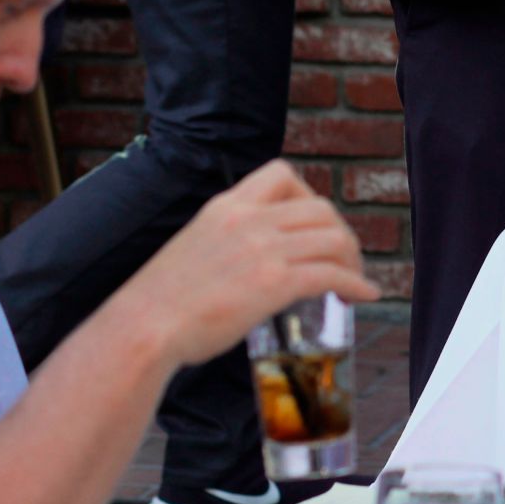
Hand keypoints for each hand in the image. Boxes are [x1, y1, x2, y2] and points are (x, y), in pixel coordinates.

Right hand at [112, 160, 378, 369]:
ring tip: (352, 278)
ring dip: (351, 258)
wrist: (141, 330)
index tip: (312, 224)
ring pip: (333, 238)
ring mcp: (263, 250)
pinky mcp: (274, 283)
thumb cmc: (160, 302)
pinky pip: (333, 274)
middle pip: (320, 208)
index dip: (308, 195)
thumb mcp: (194, 246)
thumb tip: (253, 261)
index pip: (282, 173)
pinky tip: (363, 295)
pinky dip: (356, 282)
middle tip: (341, 258)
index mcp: (226, 207)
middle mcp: (249, 220)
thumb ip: (228, 242)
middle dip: (339, 232)